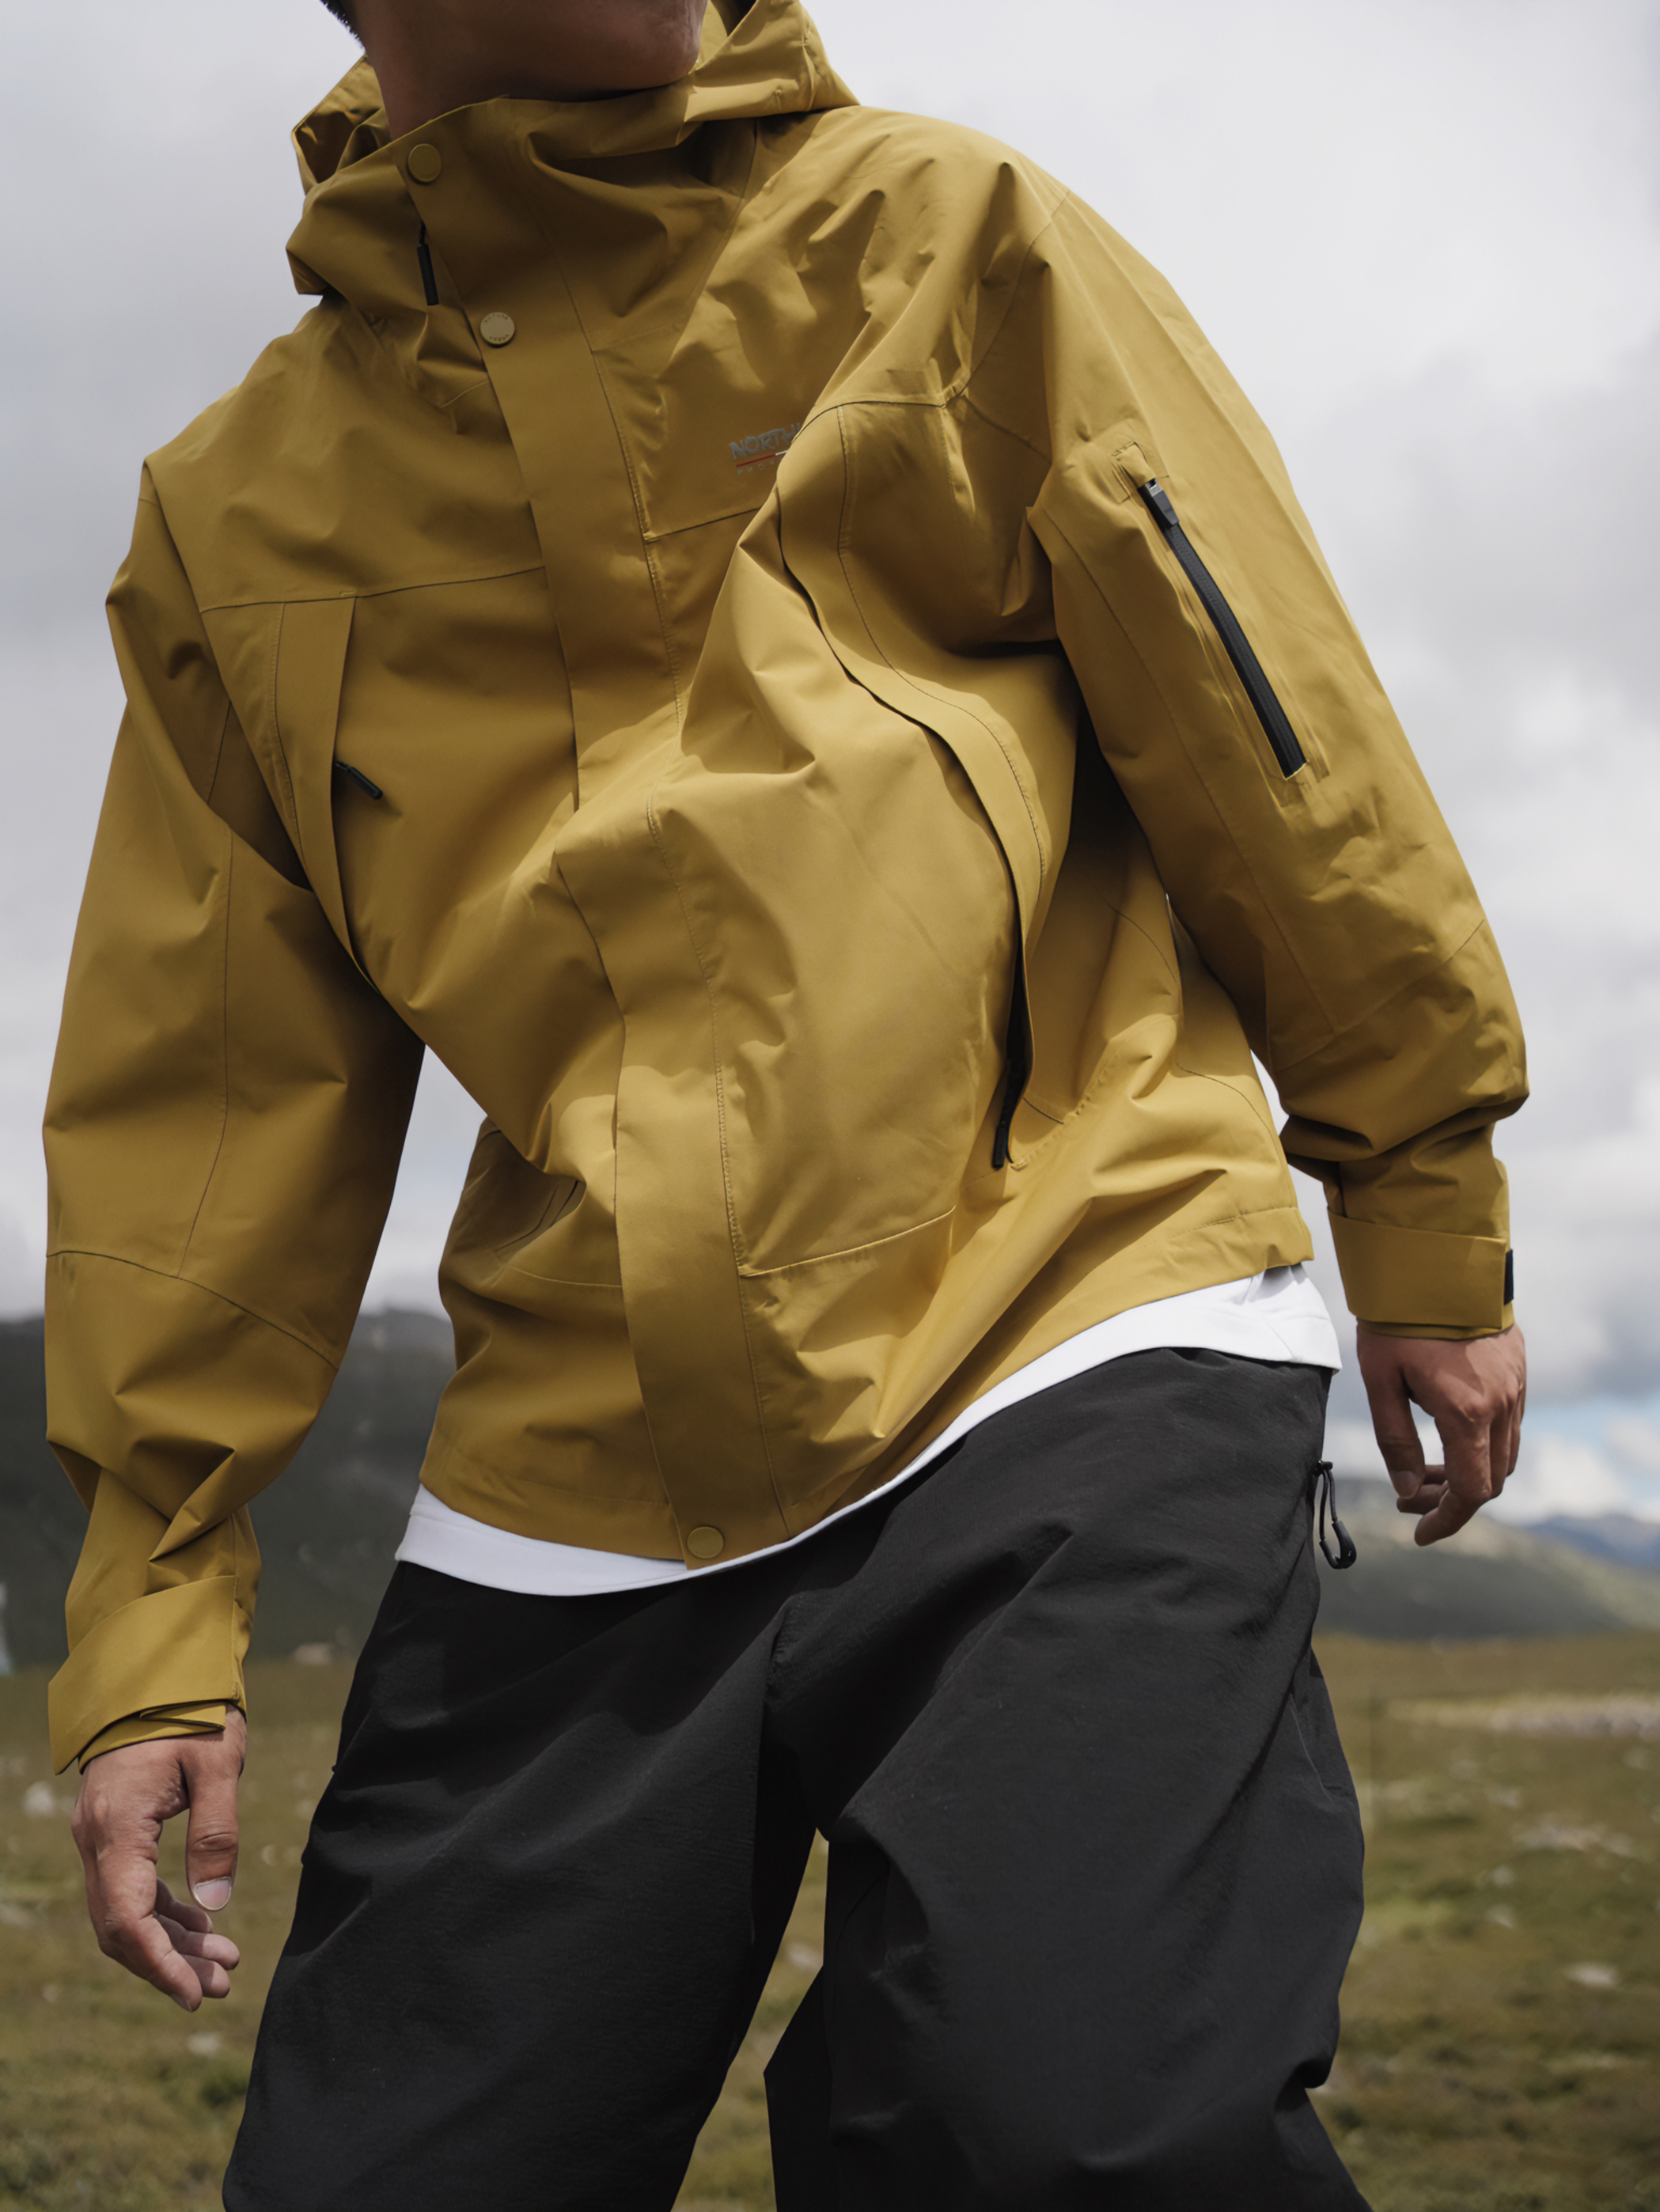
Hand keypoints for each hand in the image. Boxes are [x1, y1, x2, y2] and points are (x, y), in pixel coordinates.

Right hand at [71, 1712, 246, 2010]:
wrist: (156, 1672)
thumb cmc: (191, 1711)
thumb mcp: (217, 1765)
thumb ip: (215, 1832)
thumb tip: (214, 1903)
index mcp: (116, 1827)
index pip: (125, 1919)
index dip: (157, 1964)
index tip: (193, 1994)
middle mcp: (96, 1839)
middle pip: (122, 1925)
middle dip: (168, 1962)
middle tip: (222, 1984)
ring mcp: (101, 1836)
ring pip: (126, 1911)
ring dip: (169, 1942)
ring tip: (222, 1965)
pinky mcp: (114, 1830)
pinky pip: (131, 1887)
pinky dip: (163, 1912)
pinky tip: (199, 1924)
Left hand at [1356, 1325, 1526, 1545]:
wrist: (1434, 1261)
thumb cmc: (1398, 1321)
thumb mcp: (1382, 1383)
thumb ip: (1396, 1442)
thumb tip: (1409, 1491)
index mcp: (1468, 1412)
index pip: (1470, 1492)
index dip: (1446, 1520)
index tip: (1419, 1533)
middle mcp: (1502, 1404)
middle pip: (1490, 1478)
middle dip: (1450, 1500)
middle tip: (1409, 1499)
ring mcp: (1516, 1385)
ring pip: (1503, 1453)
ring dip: (1468, 1472)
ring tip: (1423, 1472)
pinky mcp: (1518, 1368)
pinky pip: (1509, 1422)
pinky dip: (1481, 1443)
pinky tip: (1445, 1432)